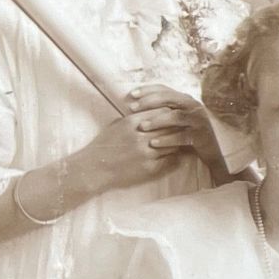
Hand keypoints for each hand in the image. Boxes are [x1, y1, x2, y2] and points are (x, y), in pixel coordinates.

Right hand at [69, 105, 187, 194]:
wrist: (95, 168)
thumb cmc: (105, 144)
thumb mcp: (118, 125)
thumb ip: (137, 117)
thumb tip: (156, 110)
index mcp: (132, 122)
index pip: (163, 111)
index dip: (170, 113)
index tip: (173, 115)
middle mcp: (141, 137)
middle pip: (172, 126)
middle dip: (177, 126)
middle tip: (183, 127)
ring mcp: (147, 153)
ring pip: (173, 143)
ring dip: (176, 141)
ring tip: (178, 140)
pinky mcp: (150, 167)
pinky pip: (170, 158)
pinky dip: (172, 155)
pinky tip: (171, 153)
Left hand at [125, 83, 221, 166]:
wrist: (207, 151)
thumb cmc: (184, 133)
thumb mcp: (172, 118)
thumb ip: (160, 109)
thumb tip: (133, 104)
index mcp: (185, 99)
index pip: (165, 89)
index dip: (147, 89)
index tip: (131, 94)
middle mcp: (193, 106)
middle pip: (170, 98)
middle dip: (149, 101)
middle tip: (132, 108)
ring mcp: (199, 121)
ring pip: (176, 116)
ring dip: (157, 120)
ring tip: (141, 126)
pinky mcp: (202, 136)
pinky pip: (182, 136)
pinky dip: (167, 139)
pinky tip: (153, 143)